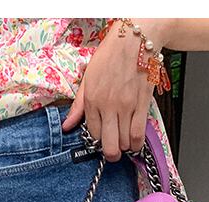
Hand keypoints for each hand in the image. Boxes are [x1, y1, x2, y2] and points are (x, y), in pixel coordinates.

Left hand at [61, 20, 166, 159]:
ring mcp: (126, 106)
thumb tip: (67, 126)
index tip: (102, 139)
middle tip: (113, 151)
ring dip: (124, 147)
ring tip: (124, 141)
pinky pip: (139, 134)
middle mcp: (108, 105)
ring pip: (124, 143)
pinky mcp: (142, 105)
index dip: (98, 142)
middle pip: (109, 146)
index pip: (93, 134)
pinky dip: (136, 143)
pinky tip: (134, 141)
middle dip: (111, 154)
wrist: (134, 39)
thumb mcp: (88, 78)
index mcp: (92, 99)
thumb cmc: (110, 55)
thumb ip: (78, 106)